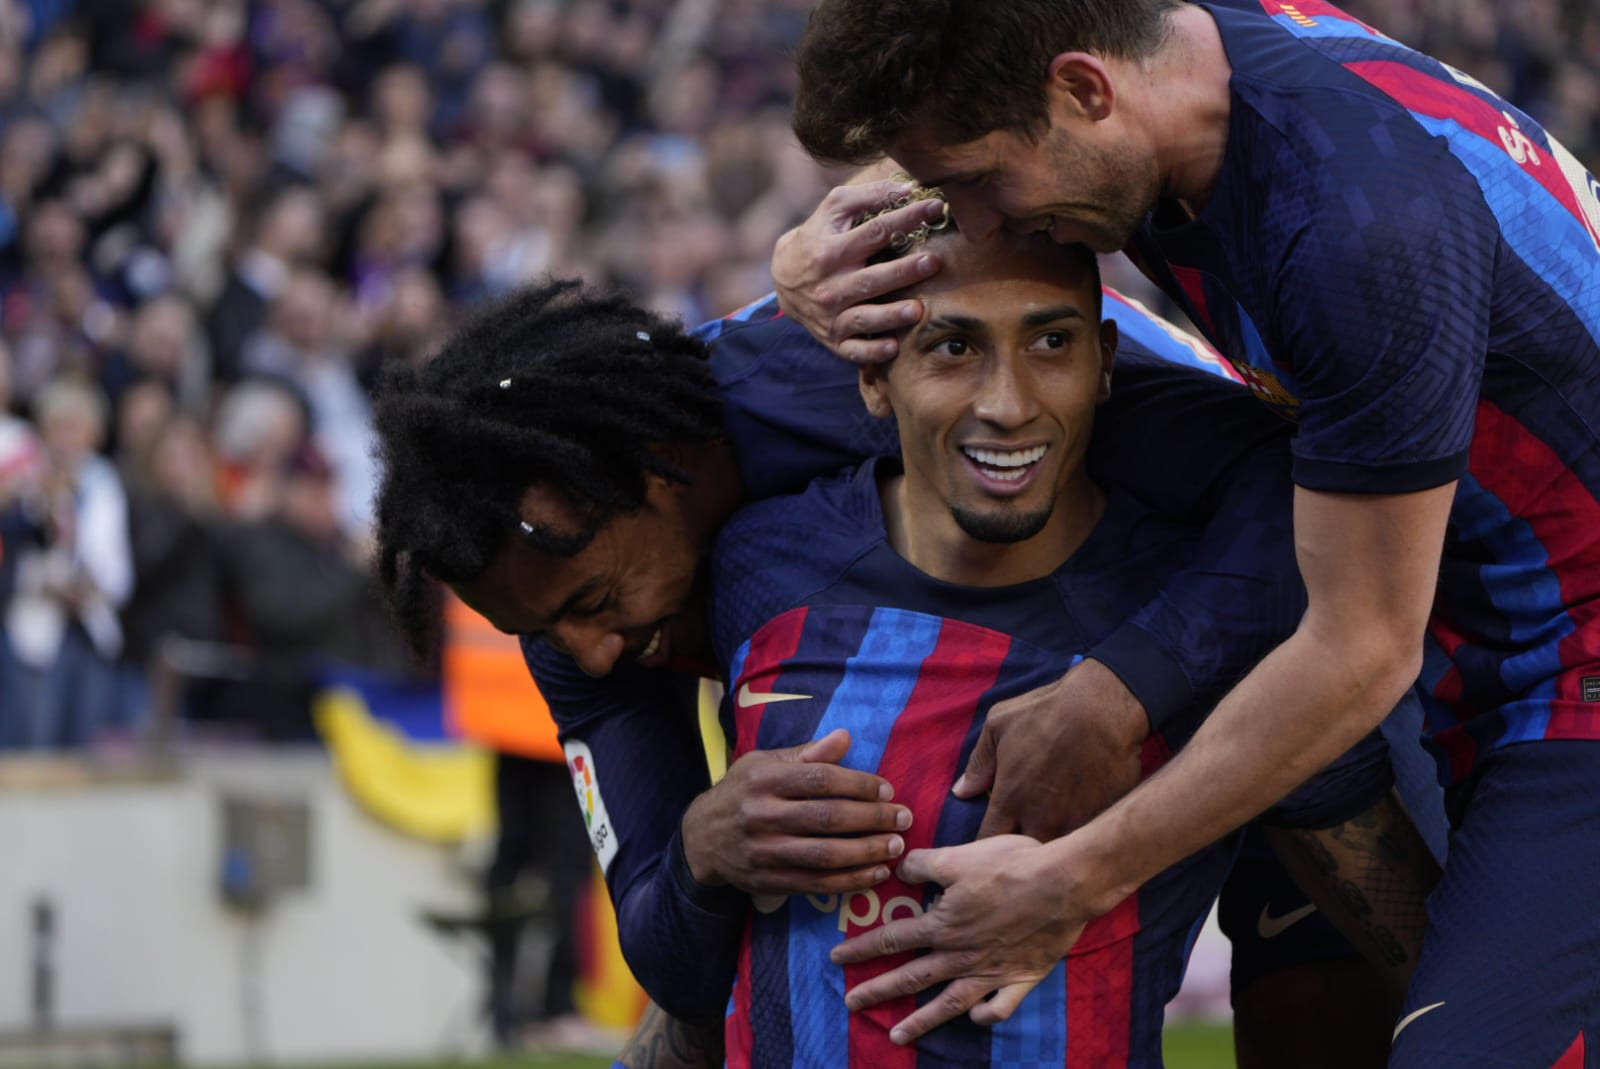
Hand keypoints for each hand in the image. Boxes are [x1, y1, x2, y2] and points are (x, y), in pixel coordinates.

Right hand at [680, 728, 912, 894]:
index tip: (887, 790)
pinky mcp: (769, 881)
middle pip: (826, 818)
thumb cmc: (743, 791)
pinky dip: (849, 881)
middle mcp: (761, 815)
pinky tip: (874, 874)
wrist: (702, 838)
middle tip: (903, 819)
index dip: (858, 784)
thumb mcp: (765, 764)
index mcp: (763, 780)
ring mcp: (764, 852)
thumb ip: (806, 754)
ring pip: (824, 855)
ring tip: (895, 847)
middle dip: (871, 819)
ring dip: (866, 853)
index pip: (819, 779)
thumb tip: (845, 737)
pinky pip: (815, 884)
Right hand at [771, 180, 944, 362]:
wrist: (785, 278)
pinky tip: (892, 347)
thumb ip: (868, 195)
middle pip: (871, 279)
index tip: (937, 208)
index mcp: (831, 250)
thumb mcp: (834, 209)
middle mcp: (830, 285)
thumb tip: (908, 189)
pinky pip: (853, 350)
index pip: (874, 232)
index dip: (906, 219)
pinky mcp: (834, 340)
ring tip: (916, 311)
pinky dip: (871, 352)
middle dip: (902, 272)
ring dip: (889, 316)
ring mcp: (831, 315)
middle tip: (932, 263)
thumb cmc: (820, 236)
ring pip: (863, 318)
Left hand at [829, 835, 1087, 1041]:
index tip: (836, 958)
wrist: (1064, 884)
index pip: (893, 938)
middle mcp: (961, 954)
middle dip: (877, 991)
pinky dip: (988, 1015)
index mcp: (943, 924)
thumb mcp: (959, 855)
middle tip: (850, 1003)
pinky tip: (977, 1019)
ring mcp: (991, 971)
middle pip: (912, 977)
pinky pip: (1002, 1006)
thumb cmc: (1011, 865)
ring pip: (949, 1003)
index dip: (862, 948)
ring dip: (920, 1021)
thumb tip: (899, 867)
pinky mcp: (1022, 976)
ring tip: (895, 1037)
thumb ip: (925, 864)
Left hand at [953, 658, 1147, 839]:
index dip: (985, 848)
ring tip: (1049, 845)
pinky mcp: (1102, 820)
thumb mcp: (999, 726)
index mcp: (1009, 799)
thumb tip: (960, 791)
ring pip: (1055, 856)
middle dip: (1017, 856)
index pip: (986, 842)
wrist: (1103, 709)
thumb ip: (978, 764)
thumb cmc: (1046, 711)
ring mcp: (1073, 823)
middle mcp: (1039, 819)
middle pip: (1021, 859)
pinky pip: (1086, 842)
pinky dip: (1079, 841)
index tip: (989, 843)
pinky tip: (1079, 832)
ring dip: (1049, 853)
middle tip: (1019, 845)